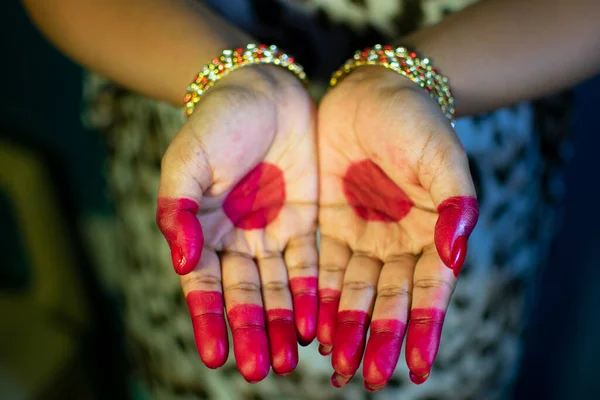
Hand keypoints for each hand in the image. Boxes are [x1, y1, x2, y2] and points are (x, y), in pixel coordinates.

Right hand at [156, 65, 317, 381]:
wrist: (263, 89)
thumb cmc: (217, 120)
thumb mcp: (187, 159)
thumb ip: (177, 208)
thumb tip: (182, 262)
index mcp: (202, 230)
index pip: (205, 285)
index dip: (210, 320)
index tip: (216, 357)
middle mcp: (237, 240)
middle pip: (245, 295)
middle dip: (253, 332)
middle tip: (264, 372)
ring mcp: (272, 233)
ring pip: (279, 288)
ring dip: (284, 323)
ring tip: (292, 360)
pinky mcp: (305, 222)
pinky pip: (310, 264)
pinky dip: (313, 293)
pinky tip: (317, 322)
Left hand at [316, 66, 478, 389]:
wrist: (370, 92)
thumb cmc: (415, 120)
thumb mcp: (441, 154)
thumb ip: (455, 201)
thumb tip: (456, 252)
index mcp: (429, 233)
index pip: (427, 290)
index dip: (422, 328)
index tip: (415, 369)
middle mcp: (394, 244)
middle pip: (387, 300)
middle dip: (379, 338)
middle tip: (366, 379)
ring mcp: (358, 238)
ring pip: (352, 292)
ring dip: (346, 328)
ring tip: (337, 366)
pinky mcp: (324, 226)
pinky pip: (320, 268)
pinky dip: (317, 298)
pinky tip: (311, 327)